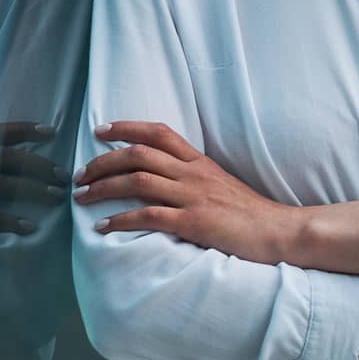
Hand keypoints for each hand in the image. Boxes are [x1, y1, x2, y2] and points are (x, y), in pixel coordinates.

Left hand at [74, 120, 295, 264]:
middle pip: (139, 154)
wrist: (278, 231)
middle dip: (103, 161)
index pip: (159, 133)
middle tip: (80, 174)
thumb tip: (164, 178)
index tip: (101, 130)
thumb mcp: (222, 184)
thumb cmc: (250, 213)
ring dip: (103, 188)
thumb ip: (194, 178)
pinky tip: (104, 227)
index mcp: (200, 162)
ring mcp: (193, 197)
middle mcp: (194, 174)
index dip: (126, 128)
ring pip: (138, 181)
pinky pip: (148, 216)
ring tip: (82, 197)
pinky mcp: (193, 222)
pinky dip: (121, 220)